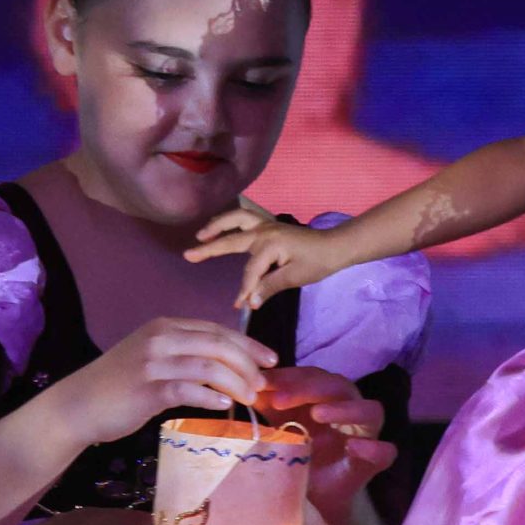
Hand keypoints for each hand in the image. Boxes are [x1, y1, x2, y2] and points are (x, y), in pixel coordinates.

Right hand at [42, 318, 276, 448]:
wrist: (78, 405)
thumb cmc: (118, 386)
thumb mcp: (152, 359)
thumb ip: (185, 357)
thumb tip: (228, 369)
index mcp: (164, 327)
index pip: (216, 330)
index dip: (248, 344)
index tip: (270, 360)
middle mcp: (160, 338)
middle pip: (217, 344)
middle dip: (247, 363)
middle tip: (264, 383)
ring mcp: (153, 362)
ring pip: (207, 365)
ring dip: (235, 381)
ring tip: (250, 397)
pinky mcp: (146, 389)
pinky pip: (187, 389)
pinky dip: (210, 395)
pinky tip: (223, 405)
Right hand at [183, 208, 358, 310]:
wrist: (335, 246)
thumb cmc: (318, 262)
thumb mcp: (294, 277)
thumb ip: (269, 287)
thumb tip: (249, 302)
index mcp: (269, 244)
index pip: (250, 271)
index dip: (244, 290)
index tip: (239, 307)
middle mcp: (263, 230)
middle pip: (231, 239)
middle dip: (209, 248)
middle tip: (188, 255)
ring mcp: (265, 225)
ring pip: (236, 219)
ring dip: (217, 225)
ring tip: (201, 234)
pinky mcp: (269, 226)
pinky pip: (244, 217)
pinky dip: (230, 220)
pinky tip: (221, 226)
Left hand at [256, 366, 395, 521]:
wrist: (311, 498)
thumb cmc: (297, 456)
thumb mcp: (278, 428)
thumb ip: (267, 406)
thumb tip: (245, 385)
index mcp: (327, 398)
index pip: (313, 375)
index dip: (290, 376)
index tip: (263, 383)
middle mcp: (350, 410)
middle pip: (340, 386)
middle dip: (309, 389)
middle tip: (279, 400)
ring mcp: (366, 435)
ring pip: (370, 410)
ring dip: (344, 408)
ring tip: (317, 415)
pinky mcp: (373, 463)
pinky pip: (385, 452)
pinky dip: (373, 448)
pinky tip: (354, 448)